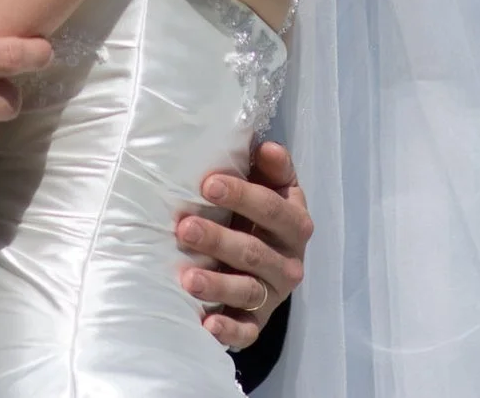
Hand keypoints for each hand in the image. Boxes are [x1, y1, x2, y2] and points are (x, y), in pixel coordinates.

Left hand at [176, 139, 311, 350]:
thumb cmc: (259, 215)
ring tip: (188, 279)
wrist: (267, 264)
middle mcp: (289, 262)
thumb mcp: (271, 188)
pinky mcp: (257, 323)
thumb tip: (268, 148)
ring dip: (217, 285)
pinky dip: (228, 331)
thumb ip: (272, 168)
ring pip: (247, 291)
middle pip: (254, 251)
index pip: (272, 208)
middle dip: (219, 239)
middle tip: (185, 228)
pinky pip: (246, 332)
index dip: (242, 196)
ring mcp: (273, 295)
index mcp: (294, 224)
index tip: (207, 184)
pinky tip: (207, 325)